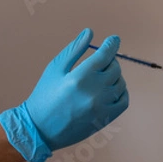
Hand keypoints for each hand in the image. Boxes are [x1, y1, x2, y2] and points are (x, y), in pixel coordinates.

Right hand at [0, 29, 128, 161]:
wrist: (39, 130)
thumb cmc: (45, 95)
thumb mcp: (55, 68)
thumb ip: (75, 49)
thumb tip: (90, 31)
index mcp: (80, 77)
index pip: (105, 55)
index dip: (112, 44)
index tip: (114, 39)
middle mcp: (93, 92)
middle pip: (115, 68)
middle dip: (110, 61)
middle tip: (101, 62)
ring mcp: (101, 106)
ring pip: (120, 83)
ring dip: (115, 77)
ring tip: (102, 77)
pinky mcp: (105, 119)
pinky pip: (124, 101)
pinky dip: (121, 92)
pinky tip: (111, 89)